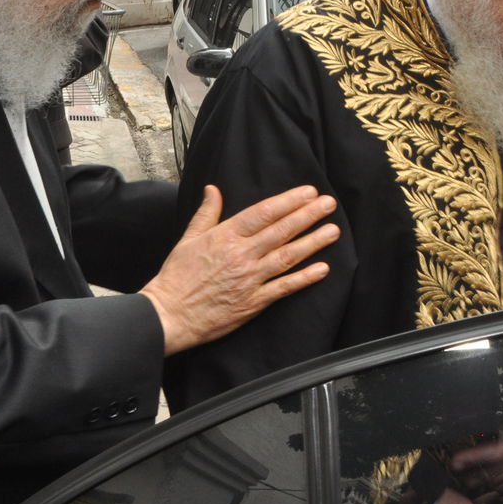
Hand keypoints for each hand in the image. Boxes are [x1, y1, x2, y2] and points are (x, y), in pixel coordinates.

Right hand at [141, 184, 335, 354]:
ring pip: (287, 256)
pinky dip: (304, 278)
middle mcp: (241, 255)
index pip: (263, 213)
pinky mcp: (253, 302)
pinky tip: (322, 269)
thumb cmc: (176, 276)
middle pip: (281, 231)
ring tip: (333, 231)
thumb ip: (206, 213)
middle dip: (308, 216)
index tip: (308, 192)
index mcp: (225, 236)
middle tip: (329, 204)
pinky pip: (283, 288)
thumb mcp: (188, 238)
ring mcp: (249, 279)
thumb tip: (213, 189)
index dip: (288, 201)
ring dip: (313, 242)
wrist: (169, 314)